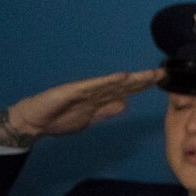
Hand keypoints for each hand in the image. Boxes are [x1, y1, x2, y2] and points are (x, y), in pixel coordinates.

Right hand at [0, 69, 161, 142]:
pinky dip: (107, 81)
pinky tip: (121, 77)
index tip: (160, 81)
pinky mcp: (71, 91)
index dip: (142, 86)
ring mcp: (83, 89)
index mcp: (99, 98)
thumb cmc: (58, 119)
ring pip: (112, 83)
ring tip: (147, 74)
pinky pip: (93, 86)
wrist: (33, 122)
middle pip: (123, 84)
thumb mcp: (89, 119)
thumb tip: (124, 104)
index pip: (125, 91)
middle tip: (161, 73)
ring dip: (130, 79)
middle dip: (142, 80)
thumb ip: (106, 111)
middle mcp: (94, 91)